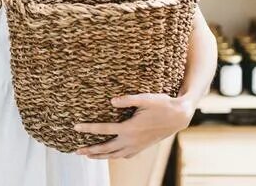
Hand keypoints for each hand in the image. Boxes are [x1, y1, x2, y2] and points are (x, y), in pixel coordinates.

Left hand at [72, 93, 193, 159]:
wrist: (179, 116)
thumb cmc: (162, 104)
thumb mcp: (144, 98)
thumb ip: (127, 100)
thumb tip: (111, 101)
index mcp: (129, 128)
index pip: (104, 129)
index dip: (88, 129)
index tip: (76, 128)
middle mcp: (131, 140)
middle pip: (106, 148)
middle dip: (90, 150)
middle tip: (77, 151)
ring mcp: (137, 146)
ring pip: (114, 155)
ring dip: (100, 156)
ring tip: (88, 156)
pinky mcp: (142, 147)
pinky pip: (125, 155)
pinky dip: (115, 156)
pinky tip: (111, 155)